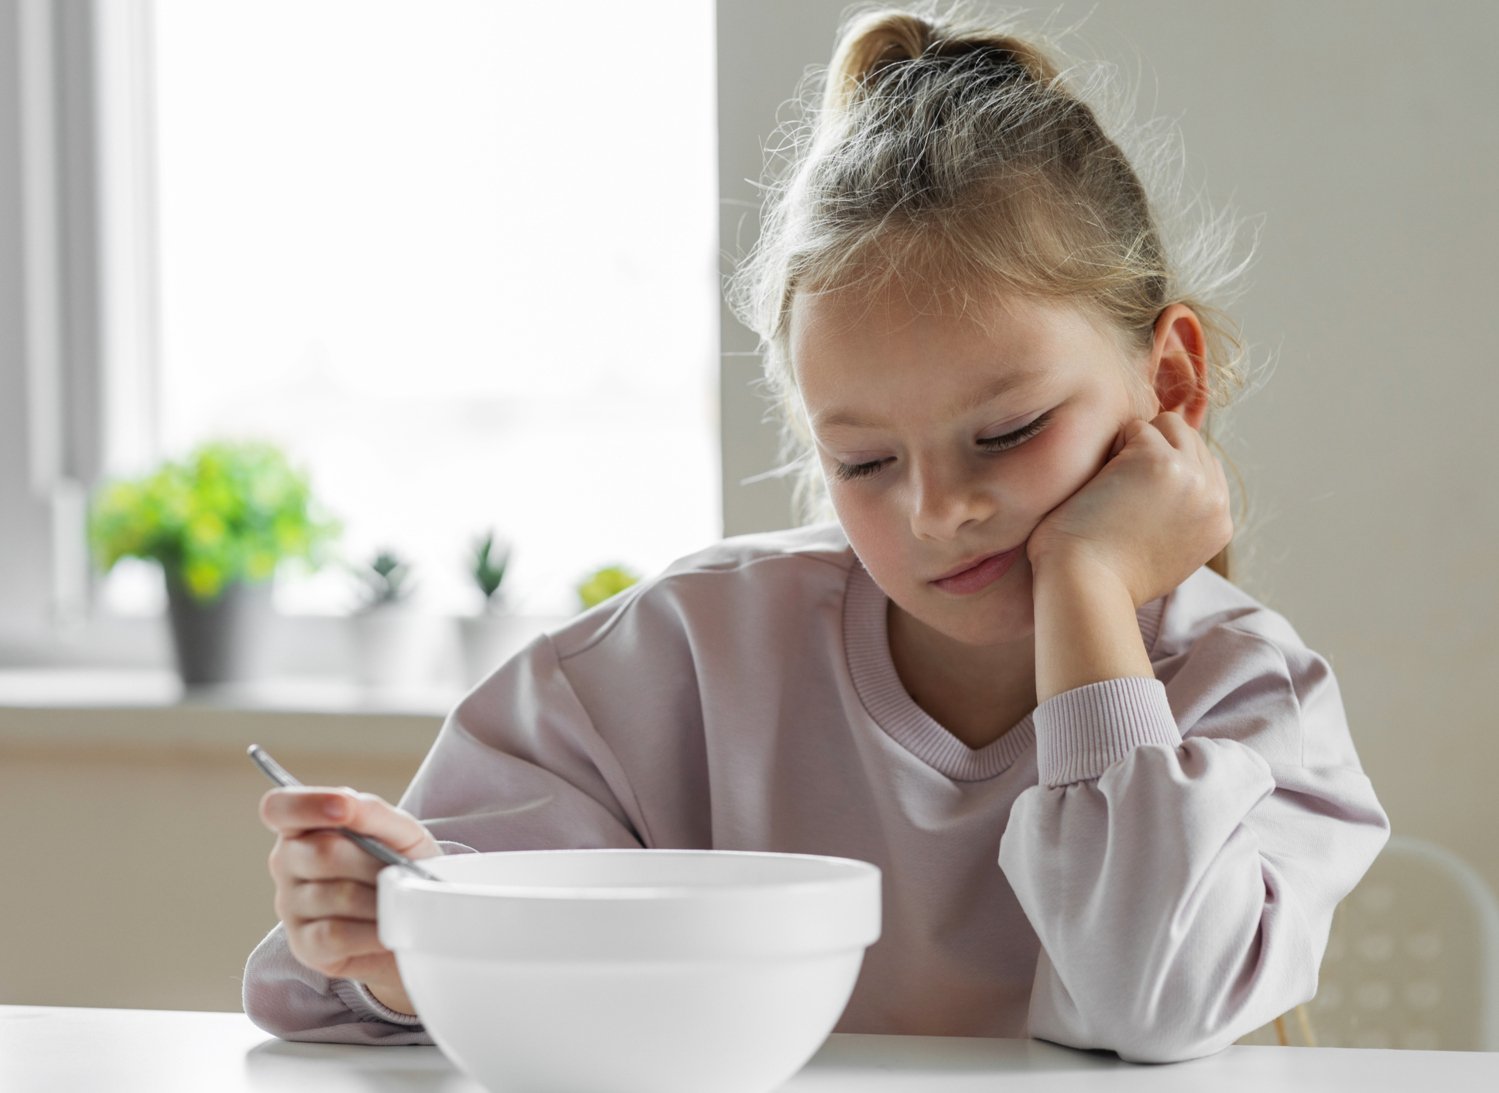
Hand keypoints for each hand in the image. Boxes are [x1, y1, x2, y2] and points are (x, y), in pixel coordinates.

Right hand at [260, 786, 441, 1015]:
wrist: (417, 917)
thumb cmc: (400, 866)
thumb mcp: (398, 831)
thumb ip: (370, 811)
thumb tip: (346, 805)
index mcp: (302, 827)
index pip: (278, 808)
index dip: (306, 804)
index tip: (345, 808)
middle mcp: (287, 864)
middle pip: (324, 853)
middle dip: (373, 862)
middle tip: (402, 872)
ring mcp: (290, 907)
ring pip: (338, 895)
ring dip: (381, 898)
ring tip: (400, 901)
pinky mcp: (305, 946)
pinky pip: (336, 935)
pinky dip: (372, 931)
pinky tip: (389, 929)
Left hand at [1026, 410, 1231, 606]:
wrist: (1086, 588)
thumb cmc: (1107, 577)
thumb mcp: (1163, 555)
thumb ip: (1179, 521)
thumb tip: (1167, 492)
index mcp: (1219, 523)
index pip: (1206, 469)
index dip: (1167, 470)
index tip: (1136, 495)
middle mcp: (1213, 499)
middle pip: (1190, 441)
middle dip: (1152, 452)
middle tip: (1119, 489)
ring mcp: (1190, 476)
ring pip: (1169, 425)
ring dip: (1135, 444)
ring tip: (1112, 484)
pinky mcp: (1158, 459)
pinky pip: (1136, 428)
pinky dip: (1112, 448)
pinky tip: (1100, 484)